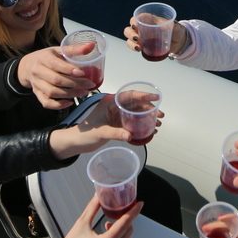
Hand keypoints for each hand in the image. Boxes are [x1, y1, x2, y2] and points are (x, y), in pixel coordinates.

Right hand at [16, 46, 96, 109]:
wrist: (27, 66)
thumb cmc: (46, 57)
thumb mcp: (58, 50)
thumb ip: (74, 49)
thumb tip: (92, 45)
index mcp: (44, 58)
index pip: (56, 65)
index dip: (70, 70)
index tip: (83, 73)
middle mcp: (38, 71)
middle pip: (56, 80)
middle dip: (75, 84)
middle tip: (89, 85)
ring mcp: (37, 84)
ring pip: (52, 92)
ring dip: (70, 94)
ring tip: (83, 92)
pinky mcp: (37, 94)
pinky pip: (46, 102)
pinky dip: (58, 105)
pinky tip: (69, 102)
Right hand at [45, 196, 139, 237]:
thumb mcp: (80, 225)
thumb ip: (93, 208)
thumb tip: (99, 195)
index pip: (125, 223)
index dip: (133, 211)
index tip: (138, 204)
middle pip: (128, 232)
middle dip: (124, 223)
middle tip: (113, 219)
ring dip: (122, 235)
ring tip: (107, 232)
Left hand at [48, 96, 164, 157]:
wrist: (76, 142)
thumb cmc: (86, 134)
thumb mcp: (101, 132)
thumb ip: (116, 133)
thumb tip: (130, 136)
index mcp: (110, 102)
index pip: (129, 95)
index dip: (144, 95)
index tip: (156, 98)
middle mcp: (115, 106)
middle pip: (136, 104)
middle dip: (149, 108)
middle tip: (161, 116)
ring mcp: (116, 115)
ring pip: (135, 113)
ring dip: (147, 117)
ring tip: (158, 123)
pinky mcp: (117, 124)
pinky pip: (132, 122)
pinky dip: (141, 125)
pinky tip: (149, 130)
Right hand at [123, 20, 188, 56]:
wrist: (180, 42)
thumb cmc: (176, 30)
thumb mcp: (173, 26)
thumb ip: (167, 24)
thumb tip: (163, 25)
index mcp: (149, 20)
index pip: (137, 18)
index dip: (133, 21)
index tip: (135, 26)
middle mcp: (143, 28)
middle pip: (129, 28)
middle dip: (130, 33)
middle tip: (137, 38)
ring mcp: (142, 37)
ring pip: (129, 39)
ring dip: (131, 43)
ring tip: (138, 47)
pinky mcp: (143, 46)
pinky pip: (134, 46)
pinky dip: (133, 48)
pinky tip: (139, 50)